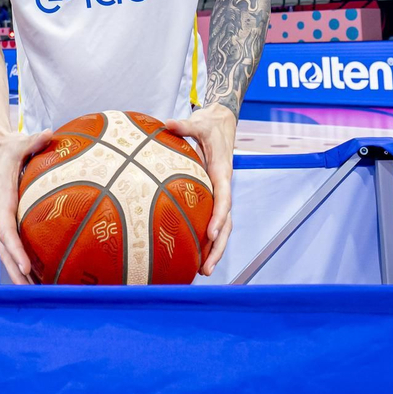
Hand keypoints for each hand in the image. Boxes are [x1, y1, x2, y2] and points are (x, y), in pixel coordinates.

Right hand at [0, 126, 51, 283]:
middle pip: (5, 248)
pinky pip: (15, 243)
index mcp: (2, 198)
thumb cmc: (9, 146)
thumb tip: (48, 133)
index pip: (6, 229)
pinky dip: (23, 261)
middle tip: (32, 293)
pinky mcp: (11, 218)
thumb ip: (34, 140)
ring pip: (8, 250)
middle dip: (16, 272)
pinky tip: (38, 276)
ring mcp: (5, 217)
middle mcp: (2, 212)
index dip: (16, 250)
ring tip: (35, 294)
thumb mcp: (20, 142)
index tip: (27, 267)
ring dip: (18, 272)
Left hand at [164, 106, 237, 275]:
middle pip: (225, 223)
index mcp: (222, 173)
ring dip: (214, 249)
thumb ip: (184, 125)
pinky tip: (193, 253)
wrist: (222, 124)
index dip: (219, 218)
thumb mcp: (199, 123)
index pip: (224, 200)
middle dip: (218, 247)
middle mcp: (223, 188)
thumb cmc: (210, 125)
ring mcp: (218, 194)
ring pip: (221, 227)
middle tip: (206, 268)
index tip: (211, 234)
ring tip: (202, 270)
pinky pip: (212, 219)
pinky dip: (206, 238)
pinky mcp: (212, 196)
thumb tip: (166, 123)